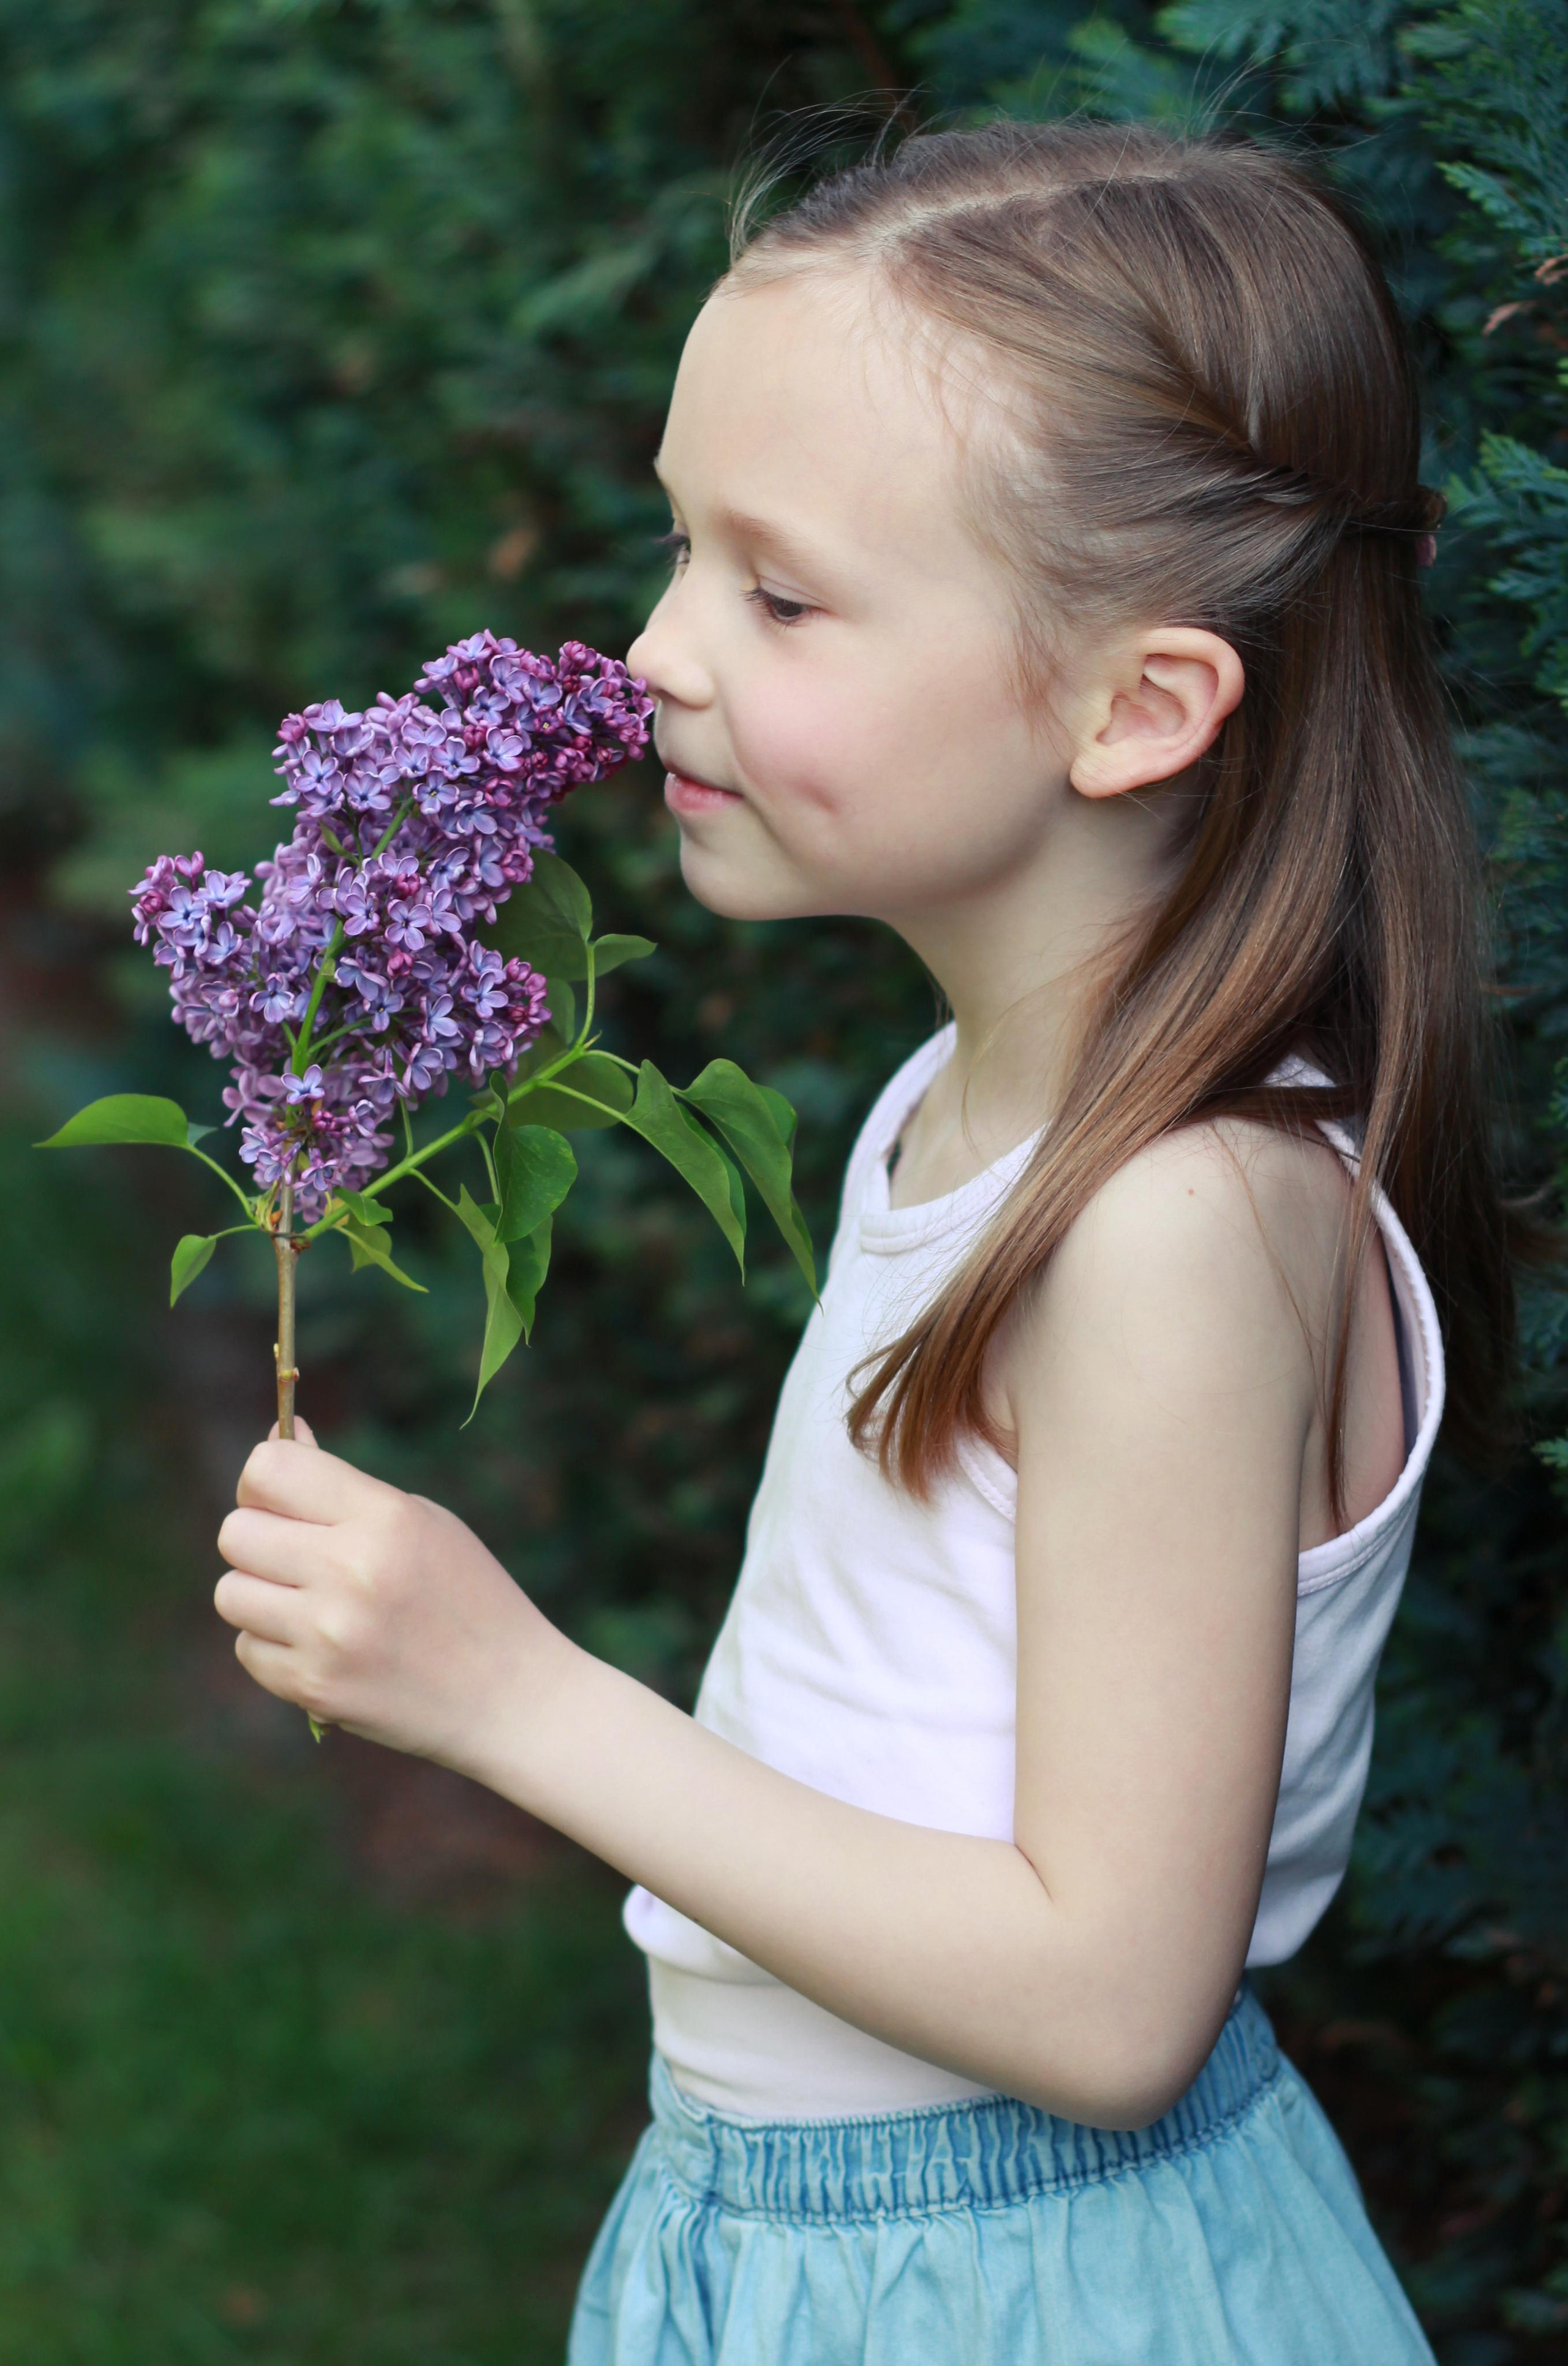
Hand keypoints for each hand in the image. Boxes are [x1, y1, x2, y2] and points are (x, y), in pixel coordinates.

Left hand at [214, 1419, 560, 1770]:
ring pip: (229, 1593)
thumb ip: (343, 1485)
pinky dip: (274, 1646)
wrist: (507, 1694)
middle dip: (259, 1540)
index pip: (269, 1470)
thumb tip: (278, 1437)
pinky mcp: (314, 1688)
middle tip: (298, 1557)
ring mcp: (330, 1635)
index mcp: (385, 1518)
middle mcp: (352, 1571)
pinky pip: (247, 1649)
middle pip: (236, 1532)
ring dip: (259, 1595)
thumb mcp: (421, 1521)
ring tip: (310, 1604)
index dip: (262, 1481)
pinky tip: (322, 1647)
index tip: (283, 1500)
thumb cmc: (466, 1594)